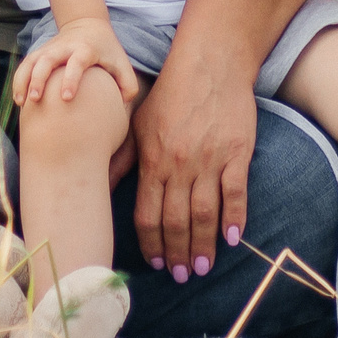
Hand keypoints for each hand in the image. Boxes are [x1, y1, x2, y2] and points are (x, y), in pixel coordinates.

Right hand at [11, 15, 141, 106]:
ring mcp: (49, 48)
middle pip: (47, 60)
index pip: (76, 62)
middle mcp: (64, 47)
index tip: (66, 98)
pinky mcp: (39, 52)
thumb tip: (121, 110)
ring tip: (21, 103)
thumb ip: (127, 86)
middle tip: (36, 99)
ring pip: (31, 61)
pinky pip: (25, 65)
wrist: (88, 25)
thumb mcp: (122, 63)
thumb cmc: (107, 51)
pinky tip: (18, 99)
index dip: (71, 79)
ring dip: (24, 80)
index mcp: (85, 49)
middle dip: (39, 78)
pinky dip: (19, 80)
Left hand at [128, 47, 253, 282]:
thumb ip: (123, 157)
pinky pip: (235, 193)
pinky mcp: (236, 152)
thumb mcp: (138, 122)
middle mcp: (179, 164)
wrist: (210, 62)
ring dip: (202, 245)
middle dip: (176, 253)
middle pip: (176, 220)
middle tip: (179, 276)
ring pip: (205, 213)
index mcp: (152, 158)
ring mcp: (209, 159)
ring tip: (201, 267)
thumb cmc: (171, 92)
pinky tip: (232, 238)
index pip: (147, 213)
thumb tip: (101, 184)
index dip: (150, 242)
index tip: (154, 263)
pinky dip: (234, 218)